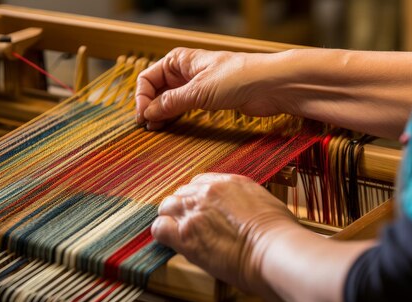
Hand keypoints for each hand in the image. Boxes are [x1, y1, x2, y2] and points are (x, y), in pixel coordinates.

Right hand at [135, 48, 285, 129]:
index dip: (142, 97)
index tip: (143, 116)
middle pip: (157, 90)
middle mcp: (185, 72)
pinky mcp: (209, 100)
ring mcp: (197, 86)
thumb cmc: (238, 77)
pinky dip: (176, 117)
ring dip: (162, 114)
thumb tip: (148, 112)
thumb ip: (171, 102)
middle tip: (148, 127)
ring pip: (170, 101)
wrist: (270, 85)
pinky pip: (185, 109)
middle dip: (150, 107)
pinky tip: (171, 126)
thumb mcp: (199, 90)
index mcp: (179, 60)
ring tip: (157, 129)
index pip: (148, 78)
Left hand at [151, 172, 301, 292]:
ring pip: (167, 207)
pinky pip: (160, 228)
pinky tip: (171, 243)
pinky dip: (163, 234)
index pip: (200, 183)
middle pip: (181, 193)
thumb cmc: (278, 233)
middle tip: (190, 225)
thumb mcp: (265, 203)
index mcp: (229, 182)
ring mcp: (194, 211)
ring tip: (179, 234)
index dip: (197, 198)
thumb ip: (247, 202)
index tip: (200, 210)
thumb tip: (247, 212)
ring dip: (171, 219)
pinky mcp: (184, 234)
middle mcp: (207, 191)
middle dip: (183, 208)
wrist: (273, 248)